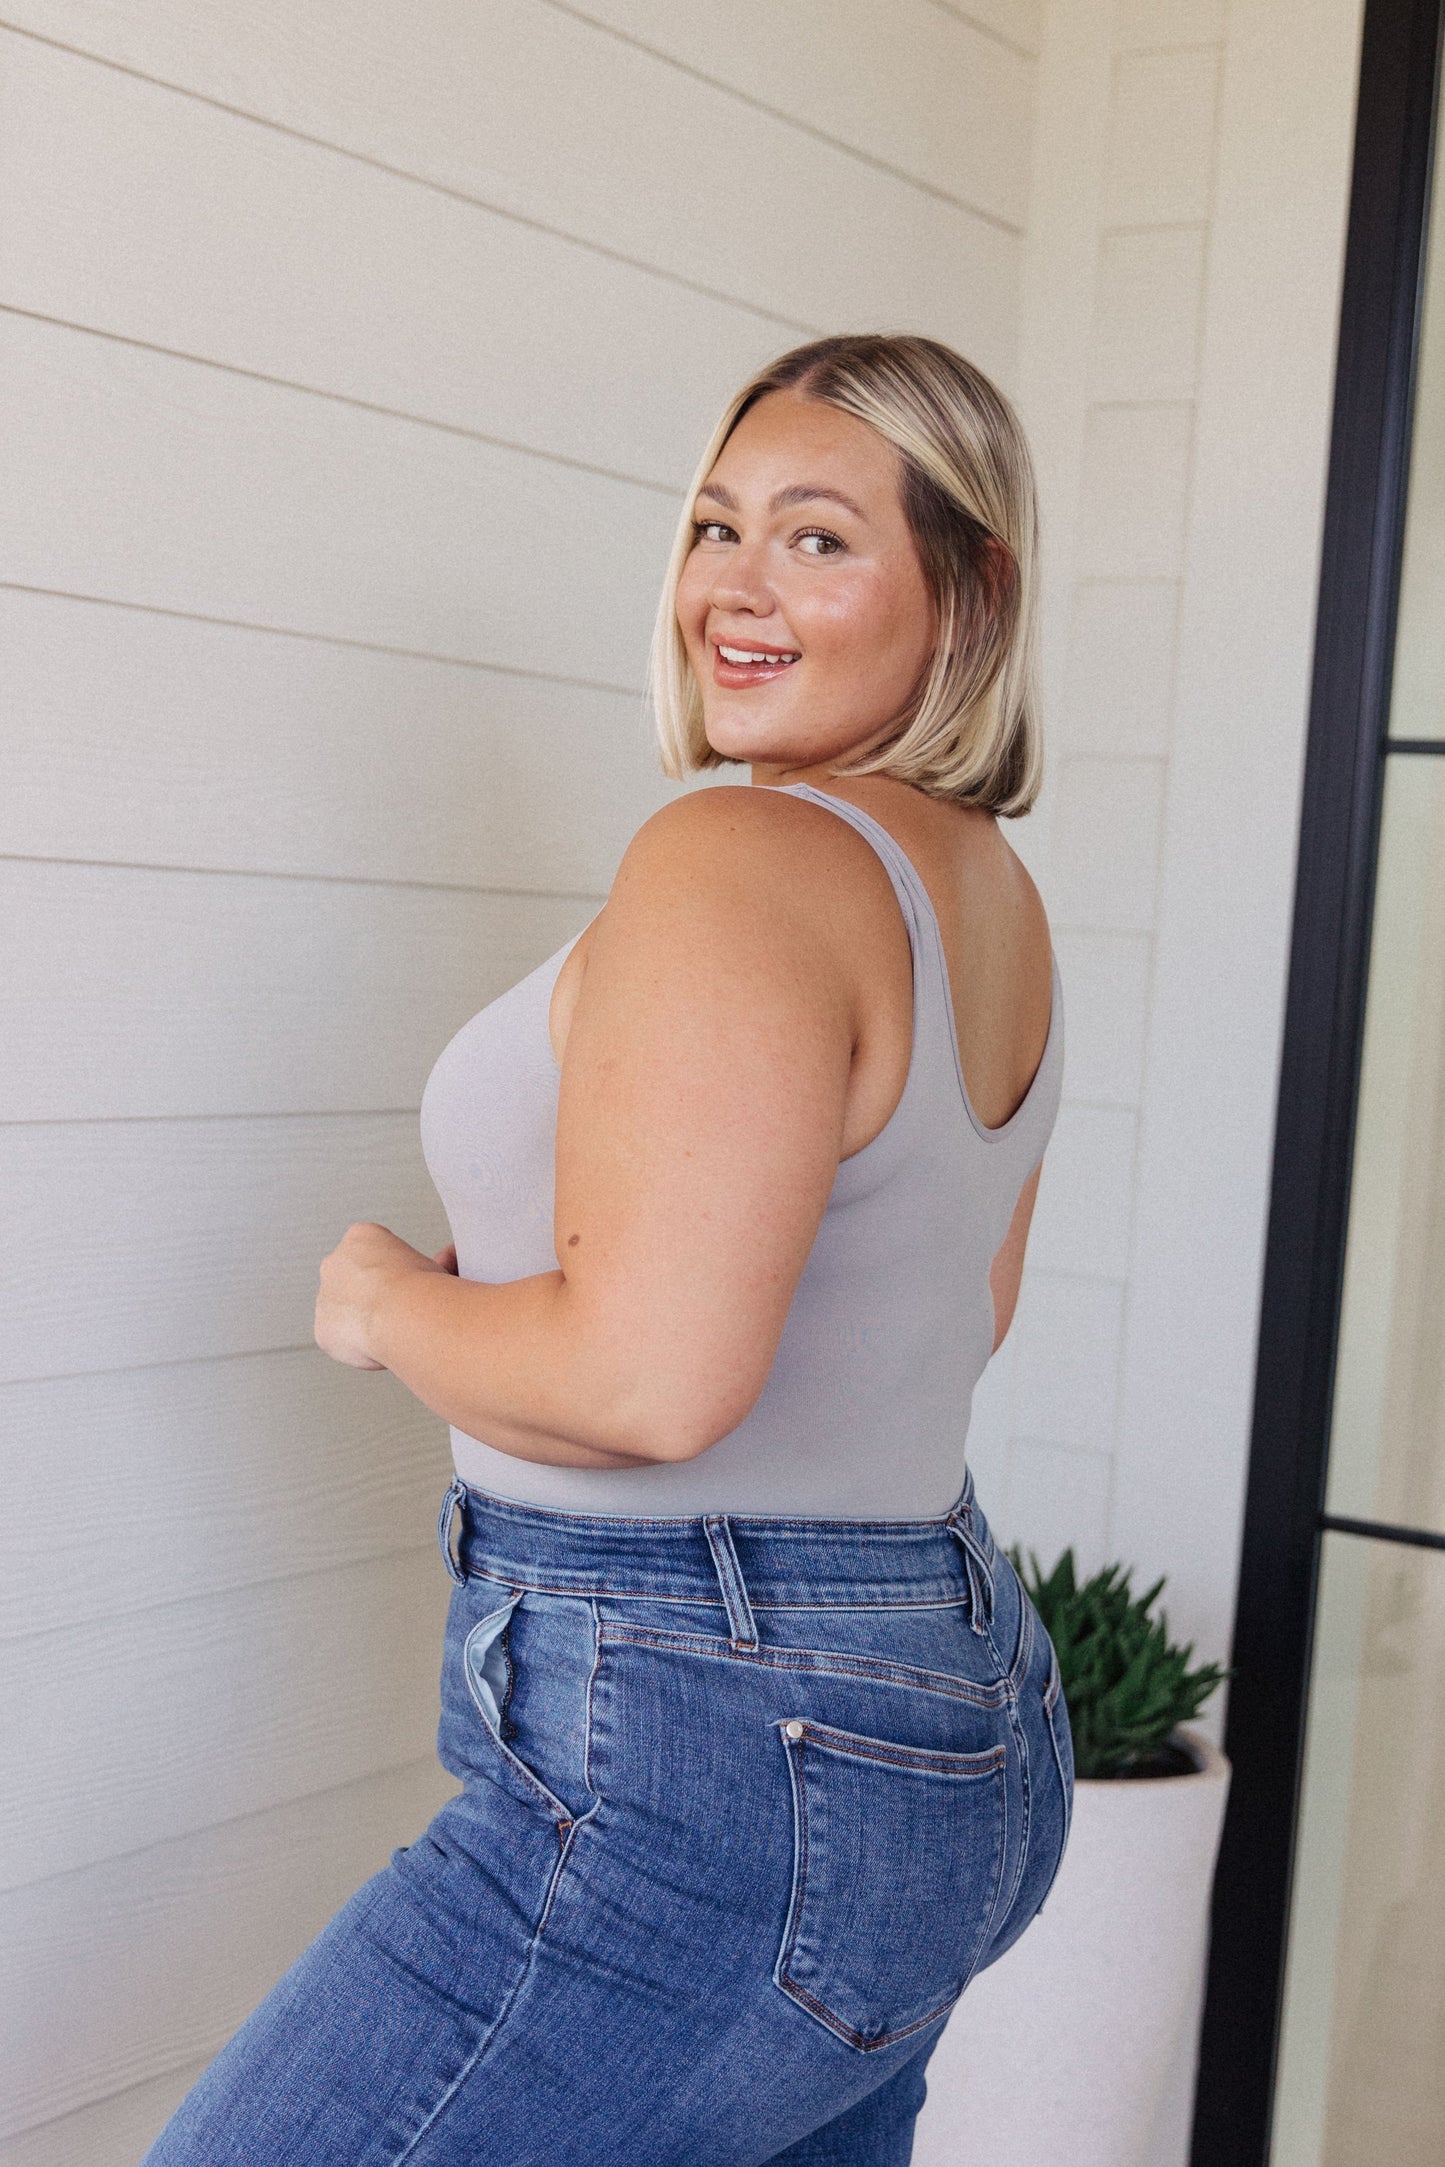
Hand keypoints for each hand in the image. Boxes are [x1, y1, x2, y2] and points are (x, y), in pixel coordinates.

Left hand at [314, 1221, 453, 1369]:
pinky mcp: (322, 1328)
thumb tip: (450, 1262)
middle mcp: (336, 1261)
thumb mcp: (437, 1266)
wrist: (407, 1315)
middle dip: (368, 1296)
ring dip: (360, 1321)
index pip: (371, 1253)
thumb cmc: (424, 1289)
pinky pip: (338, 1339)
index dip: (391, 1274)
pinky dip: (355, 1346)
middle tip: (395, 1311)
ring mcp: (325, 1295)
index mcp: (361, 1237)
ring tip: (389, 1330)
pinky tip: (377, 1345)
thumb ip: (433, 1266)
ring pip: (341, 1311)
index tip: (404, 1287)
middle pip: (349, 1280)